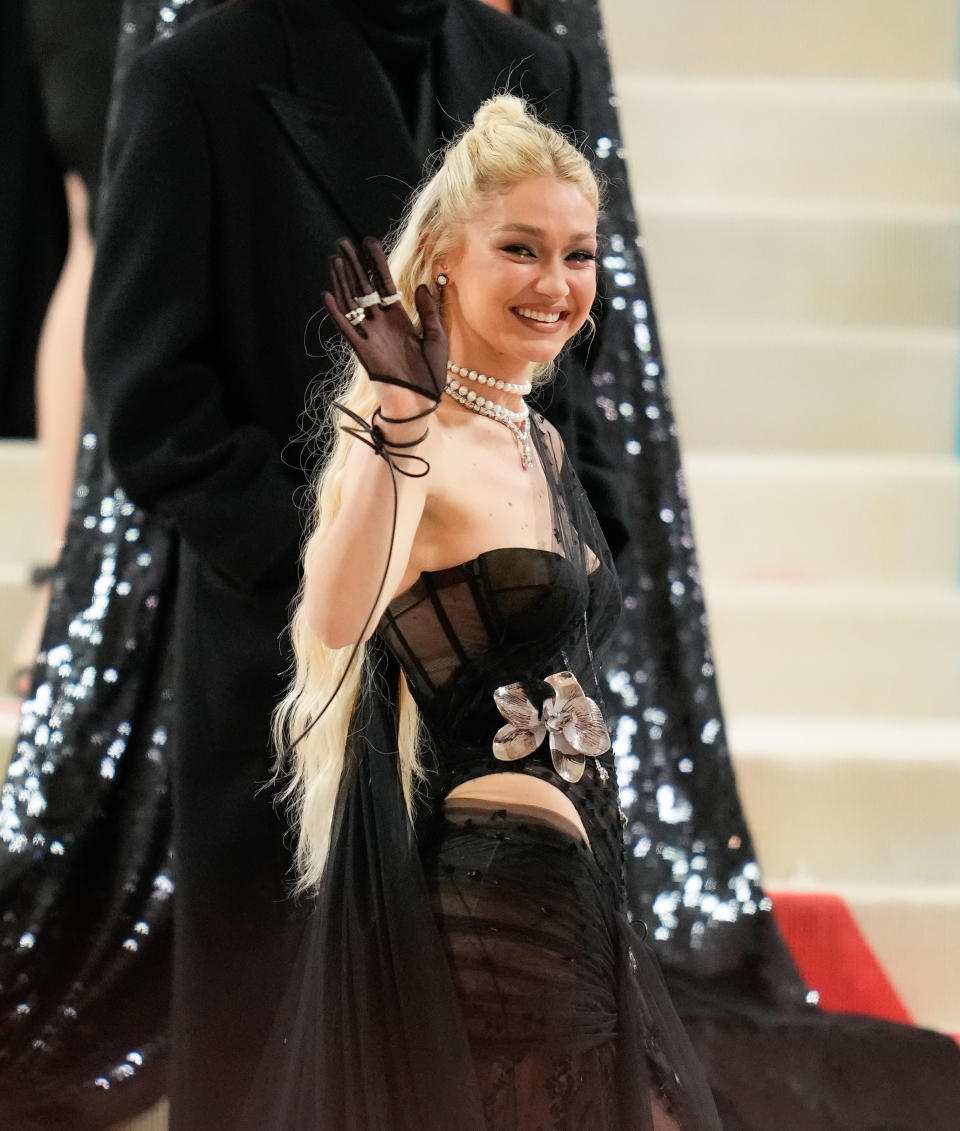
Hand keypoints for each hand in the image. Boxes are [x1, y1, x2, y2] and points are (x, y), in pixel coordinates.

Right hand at [324, 238, 446, 426]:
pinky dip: (337, 314)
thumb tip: (421, 285)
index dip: (377, 263)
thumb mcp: (436, 338)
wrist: (420, 403)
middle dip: (355, 265)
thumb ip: (429, 312)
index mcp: (399, 319)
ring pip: (352, 303)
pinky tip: (328, 295)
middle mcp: (381, 324)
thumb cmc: (431, 375)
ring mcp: (370, 336)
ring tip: (337, 259)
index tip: (370, 242)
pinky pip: (346, 330)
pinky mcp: (363, 352)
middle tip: (344, 242)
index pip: (384, 284)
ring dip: (343, 281)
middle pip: (364, 289)